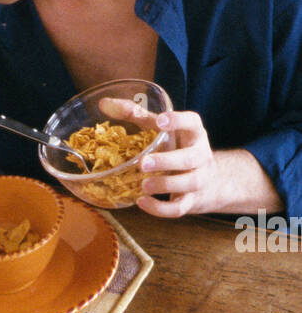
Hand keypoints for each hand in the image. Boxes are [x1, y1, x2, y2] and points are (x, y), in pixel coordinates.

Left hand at [97, 97, 280, 216]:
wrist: (208, 181)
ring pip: (187, 183)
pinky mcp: (190, 201)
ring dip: (165, 185)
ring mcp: (198, 180)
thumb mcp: (161, 131)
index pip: (193, 122)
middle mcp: (200, 155)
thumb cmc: (176, 148)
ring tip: (143, 186)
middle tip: (143, 163)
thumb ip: (136, 115)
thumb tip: (104, 103)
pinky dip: (160, 208)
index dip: (178, 120)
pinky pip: (178, 208)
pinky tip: (141, 202)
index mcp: (193, 134)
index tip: (160, 120)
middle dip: (168, 161)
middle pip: (190, 158)